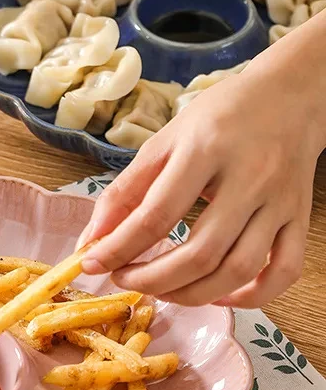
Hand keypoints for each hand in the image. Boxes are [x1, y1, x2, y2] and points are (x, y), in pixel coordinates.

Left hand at [76, 57, 325, 308]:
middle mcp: (248, 179)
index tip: (91, 264)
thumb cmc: (218, 116)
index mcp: (204, 151)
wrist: (289, 93)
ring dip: (192, 294)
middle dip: (152, 279)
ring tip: (160, 290)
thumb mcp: (164, 141)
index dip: (118, 248)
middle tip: (124, 280)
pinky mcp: (299, 217)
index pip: (155, 216)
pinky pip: (284, 271)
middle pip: (200, 253)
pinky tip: (218, 295)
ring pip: (239, 270)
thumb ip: (125, 191)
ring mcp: (279, 202)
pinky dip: (252, 295)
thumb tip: (91, 239)